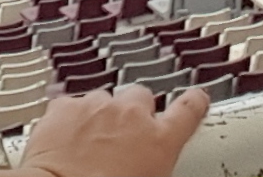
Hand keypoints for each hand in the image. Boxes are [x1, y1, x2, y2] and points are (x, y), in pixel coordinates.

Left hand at [19, 83, 210, 176]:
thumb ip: (155, 161)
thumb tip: (150, 166)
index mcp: (159, 141)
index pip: (188, 111)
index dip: (194, 101)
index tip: (196, 97)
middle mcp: (130, 115)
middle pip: (141, 97)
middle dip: (134, 112)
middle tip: (124, 138)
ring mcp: (97, 106)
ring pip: (104, 99)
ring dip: (101, 116)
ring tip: (91, 145)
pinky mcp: (65, 105)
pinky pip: (73, 105)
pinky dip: (71, 118)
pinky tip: (67, 140)